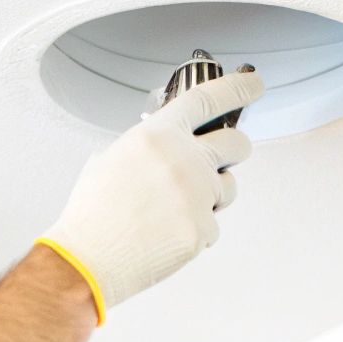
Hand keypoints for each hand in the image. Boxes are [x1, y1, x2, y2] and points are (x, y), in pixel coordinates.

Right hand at [36, 71, 263, 321]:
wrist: (89, 258)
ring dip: (213, 195)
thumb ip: (149, 146)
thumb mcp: (111, 158)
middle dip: (235, 150)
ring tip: (176, 209)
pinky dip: (195, 231)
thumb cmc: (94, 213)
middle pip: (236, 143)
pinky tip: (166, 235)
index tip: (253, 84)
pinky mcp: (201, 229)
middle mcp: (184, 160)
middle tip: (223, 158)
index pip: (208, 99)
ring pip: (229, 187)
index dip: (238, 88)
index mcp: (158, 135)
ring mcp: (197, 196)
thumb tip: (169, 145)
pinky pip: (213, 226)